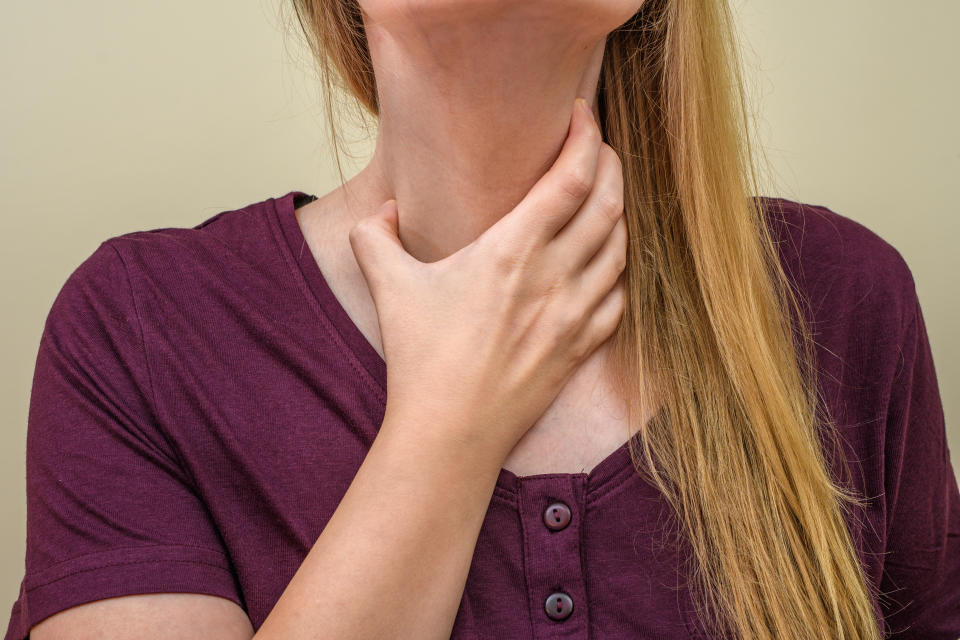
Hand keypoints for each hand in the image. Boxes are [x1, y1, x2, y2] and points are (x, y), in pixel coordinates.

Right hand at [349, 98, 626, 460]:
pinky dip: (619, 270)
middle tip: (600, 149)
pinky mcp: (581, 348)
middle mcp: (554, 277)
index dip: (586, 138)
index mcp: (511, 251)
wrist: (450, 434)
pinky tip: (606, 265)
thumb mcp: (389, 286)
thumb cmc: (421, 361)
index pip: (569, 178)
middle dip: (612, 164)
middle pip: (608, 203)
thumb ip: (377, 238)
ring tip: (605, 199)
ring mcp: (574, 315)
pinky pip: (619, 298)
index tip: (583, 116)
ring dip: (620, 214)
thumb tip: (382, 214)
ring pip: (621, 248)